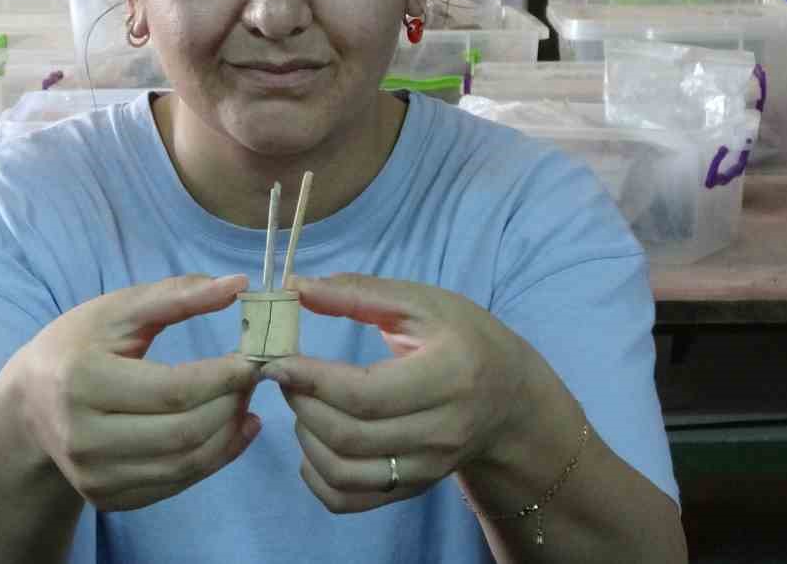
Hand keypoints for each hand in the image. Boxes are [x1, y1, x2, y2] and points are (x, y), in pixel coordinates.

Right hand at [5, 273, 263, 510]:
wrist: (29, 405)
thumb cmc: (78, 346)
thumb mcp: (118, 310)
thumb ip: (177, 295)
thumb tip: (238, 283)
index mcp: (81, 381)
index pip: (173, 390)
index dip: (224, 377)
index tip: (254, 360)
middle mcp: (82, 438)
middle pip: (184, 433)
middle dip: (231, 405)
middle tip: (251, 381)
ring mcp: (92, 476)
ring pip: (185, 465)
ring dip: (228, 435)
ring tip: (243, 403)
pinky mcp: (105, 499)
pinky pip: (174, 486)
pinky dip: (212, 460)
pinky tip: (229, 431)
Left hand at [259, 274, 533, 513]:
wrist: (509, 397)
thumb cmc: (463, 338)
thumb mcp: (422, 302)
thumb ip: (359, 293)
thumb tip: (295, 285)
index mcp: (450, 375)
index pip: (367, 393)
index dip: (312, 378)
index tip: (277, 359)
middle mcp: (442, 431)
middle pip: (350, 435)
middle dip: (303, 403)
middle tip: (287, 375)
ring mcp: (429, 468)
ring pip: (344, 473)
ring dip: (306, 439)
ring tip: (303, 403)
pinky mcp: (413, 489)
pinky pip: (349, 500)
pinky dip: (316, 478)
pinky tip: (313, 443)